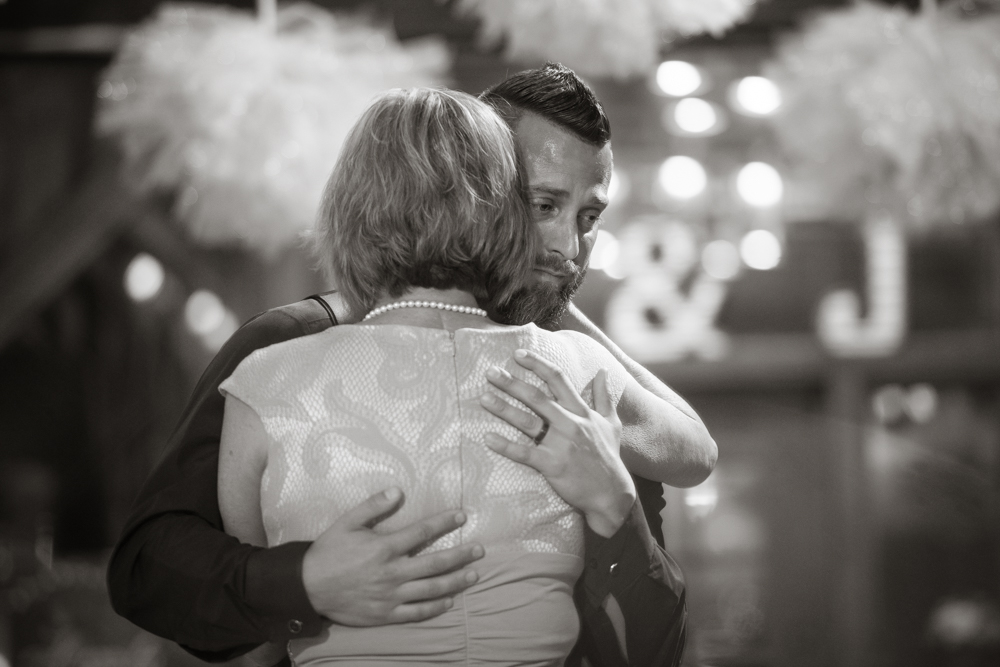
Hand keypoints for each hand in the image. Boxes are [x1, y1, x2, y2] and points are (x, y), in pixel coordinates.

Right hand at [302, 487, 484, 625]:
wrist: (307, 587)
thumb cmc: (328, 552)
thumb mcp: (347, 522)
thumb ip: (373, 506)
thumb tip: (398, 491)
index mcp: (384, 548)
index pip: (422, 532)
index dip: (445, 523)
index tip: (462, 516)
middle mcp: (392, 573)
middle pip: (436, 563)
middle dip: (461, 556)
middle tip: (480, 550)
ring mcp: (391, 596)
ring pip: (432, 589)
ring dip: (456, 581)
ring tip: (474, 574)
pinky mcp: (386, 614)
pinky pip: (417, 612)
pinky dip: (435, 607)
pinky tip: (449, 601)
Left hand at [478, 349, 635, 537]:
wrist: (612, 494)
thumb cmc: (609, 457)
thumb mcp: (611, 423)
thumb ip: (604, 396)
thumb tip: (603, 371)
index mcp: (581, 411)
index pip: (558, 379)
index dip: (538, 364)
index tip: (518, 354)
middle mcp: (570, 423)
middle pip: (537, 397)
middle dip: (512, 383)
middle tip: (490, 372)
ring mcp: (561, 444)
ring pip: (527, 421)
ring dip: (504, 408)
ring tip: (484, 398)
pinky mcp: (553, 465)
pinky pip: (525, 453)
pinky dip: (505, 446)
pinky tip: (488, 438)